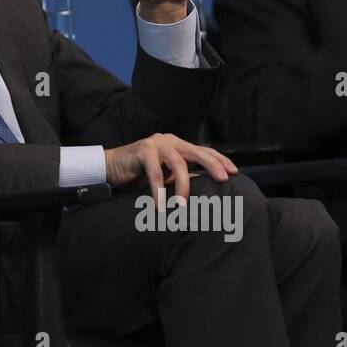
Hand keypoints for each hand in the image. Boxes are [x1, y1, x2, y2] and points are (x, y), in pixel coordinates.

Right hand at [104, 133, 236, 206]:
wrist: (111, 167)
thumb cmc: (140, 173)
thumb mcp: (165, 175)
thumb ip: (182, 176)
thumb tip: (205, 189)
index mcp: (178, 145)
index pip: (204, 151)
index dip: (220, 160)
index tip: (234, 172)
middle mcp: (170, 141)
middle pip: (197, 152)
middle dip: (212, 166)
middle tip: (223, 180)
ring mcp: (156, 143)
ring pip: (178, 163)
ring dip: (183, 186)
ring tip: (183, 204)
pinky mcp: (142, 150)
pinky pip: (154, 172)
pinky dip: (158, 190)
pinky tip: (159, 205)